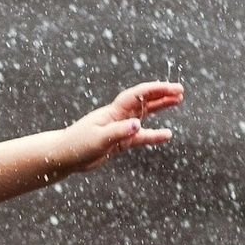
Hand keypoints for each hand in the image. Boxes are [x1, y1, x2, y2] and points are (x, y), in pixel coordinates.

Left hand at [68, 81, 182, 172]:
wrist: (64, 156)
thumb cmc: (77, 145)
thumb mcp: (98, 139)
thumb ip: (119, 132)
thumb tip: (138, 125)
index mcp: (113, 111)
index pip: (138, 95)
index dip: (156, 90)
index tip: (172, 88)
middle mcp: (119, 116)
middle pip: (144, 101)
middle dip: (162, 94)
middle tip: (180, 91)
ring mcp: (120, 128)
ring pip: (145, 115)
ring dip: (160, 108)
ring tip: (178, 101)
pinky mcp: (119, 142)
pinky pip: (141, 136)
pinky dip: (154, 135)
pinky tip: (167, 135)